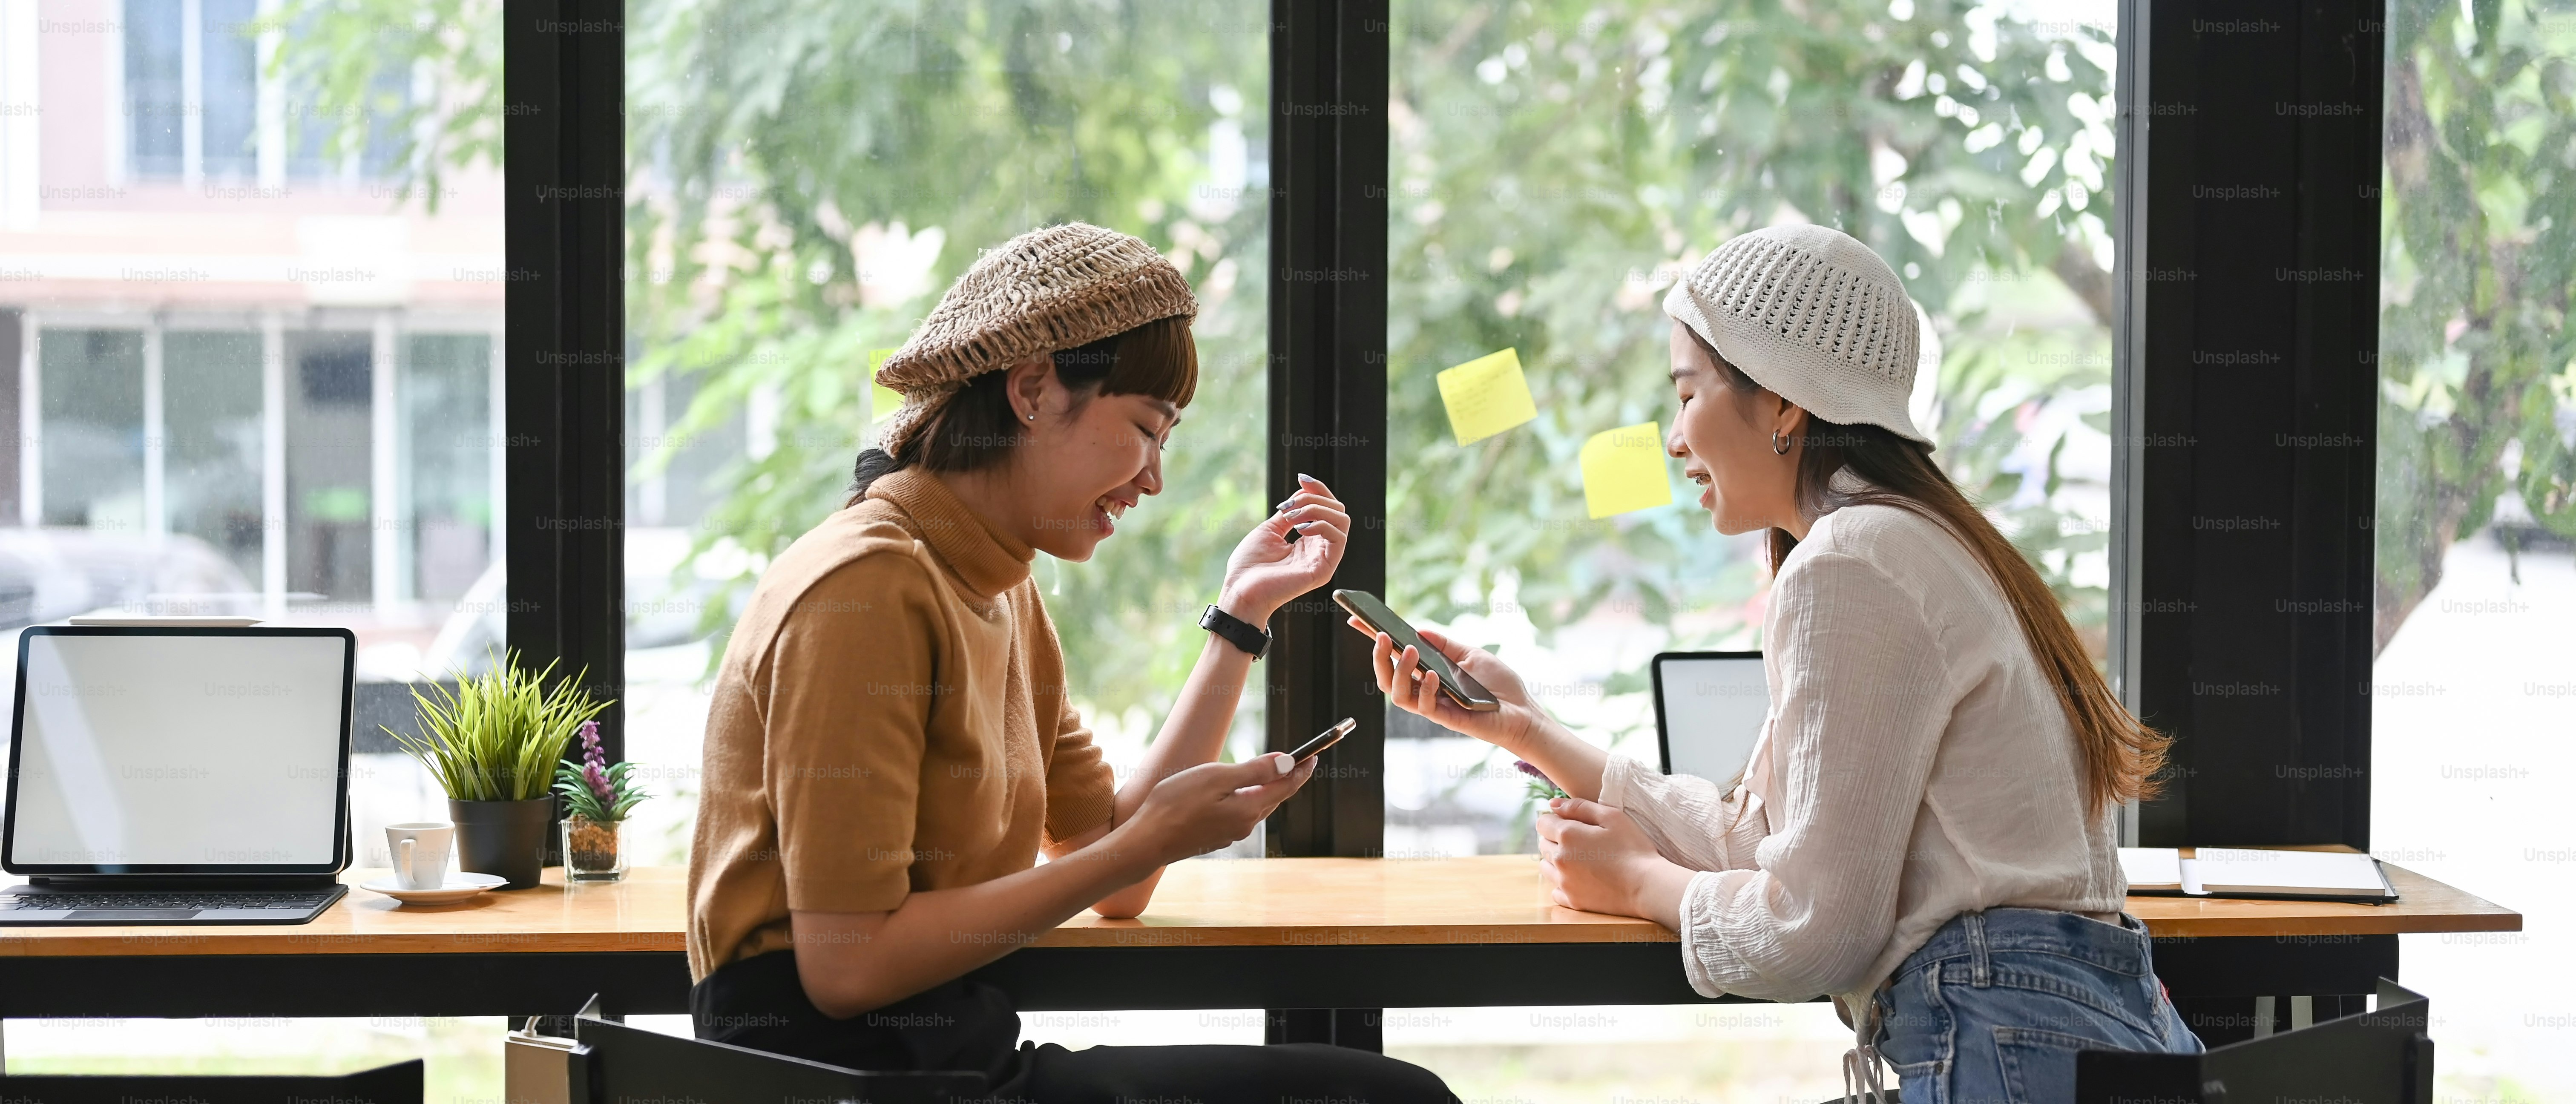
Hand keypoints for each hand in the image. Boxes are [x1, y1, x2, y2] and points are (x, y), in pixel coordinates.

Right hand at [1123, 754, 1315, 864]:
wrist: (1146, 841)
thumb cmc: (1176, 803)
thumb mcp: (1217, 777)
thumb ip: (1254, 771)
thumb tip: (1288, 762)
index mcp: (1249, 809)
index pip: (1285, 787)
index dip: (1301, 770)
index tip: (1313, 755)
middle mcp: (1244, 825)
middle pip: (1272, 798)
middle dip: (1285, 779)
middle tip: (1296, 761)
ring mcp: (1228, 834)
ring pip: (1254, 807)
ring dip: (1263, 790)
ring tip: (1268, 774)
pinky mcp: (1213, 837)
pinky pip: (1236, 815)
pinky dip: (1242, 800)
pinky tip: (1233, 793)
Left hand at [1216, 474, 1348, 623]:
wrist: (1240, 590)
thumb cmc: (1250, 565)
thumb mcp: (1271, 529)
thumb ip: (1290, 512)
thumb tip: (1304, 491)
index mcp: (1308, 540)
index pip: (1327, 508)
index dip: (1318, 489)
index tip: (1301, 478)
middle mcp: (1319, 549)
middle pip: (1337, 510)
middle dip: (1313, 498)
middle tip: (1287, 506)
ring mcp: (1323, 559)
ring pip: (1342, 520)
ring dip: (1317, 509)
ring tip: (1293, 518)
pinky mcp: (1324, 570)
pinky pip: (1338, 538)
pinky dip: (1321, 525)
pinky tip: (1300, 528)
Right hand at [1351, 619, 1539, 750]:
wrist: (1522, 711)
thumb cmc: (1498, 684)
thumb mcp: (1471, 654)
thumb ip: (1445, 644)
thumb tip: (1418, 630)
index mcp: (1428, 672)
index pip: (1395, 656)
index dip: (1374, 640)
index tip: (1356, 619)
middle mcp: (1425, 690)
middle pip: (1387, 678)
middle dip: (1379, 657)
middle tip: (1381, 637)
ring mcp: (1433, 705)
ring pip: (1398, 694)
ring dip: (1400, 671)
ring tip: (1409, 652)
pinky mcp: (1446, 718)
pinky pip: (1425, 706)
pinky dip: (1426, 688)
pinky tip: (1434, 675)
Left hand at [1537, 796, 1684, 922]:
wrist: (1646, 886)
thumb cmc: (1632, 847)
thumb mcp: (1611, 817)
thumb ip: (1579, 806)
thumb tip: (1552, 805)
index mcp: (1567, 835)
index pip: (1543, 823)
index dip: (1555, 820)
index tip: (1571, 823)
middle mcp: (1560, 859)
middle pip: (1543, 844)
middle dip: (1555, 839)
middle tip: (1580, 841)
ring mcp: (1564, 882)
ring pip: (1546, 867)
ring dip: (1556, 861)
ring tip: (1580, 860)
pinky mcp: (1572, 901)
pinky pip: (1555, 890)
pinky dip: (1563, 883)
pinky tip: (1581, 879)